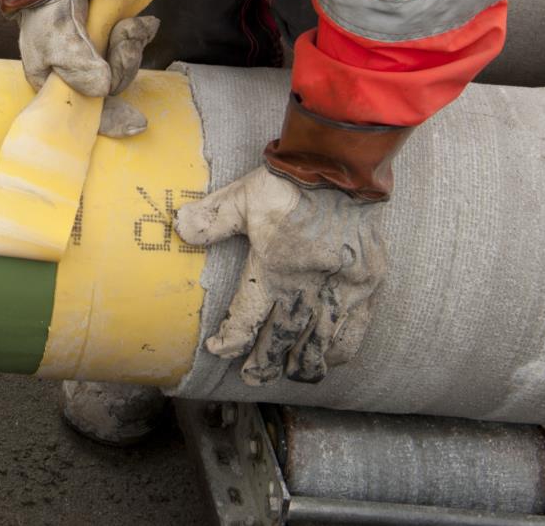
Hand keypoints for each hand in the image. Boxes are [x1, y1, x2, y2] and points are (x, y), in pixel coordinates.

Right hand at [17, 0, 157, 134]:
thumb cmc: (48, 11)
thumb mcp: (58, 43)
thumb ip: (79, 70)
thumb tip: (103, 90)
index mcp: (55, 83)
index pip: (84, 113)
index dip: (111, 121)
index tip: (137, 124)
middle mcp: (75, 73)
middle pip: (111, 85)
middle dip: (123, 64)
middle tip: (125, 42)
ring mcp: (93, 54)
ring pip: (123, 65)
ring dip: (131, 44)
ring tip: (131, 24)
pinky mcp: (107, 35)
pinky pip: (131, 45)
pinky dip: (139, 33)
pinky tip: (144, 22)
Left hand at [175, 167, 387, 384]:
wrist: (340, 167)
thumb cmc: (287, 182)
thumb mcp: (241, 197)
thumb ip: (211, 219)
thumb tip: (178, 227)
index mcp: (271, 269)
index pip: (246, 320)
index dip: (230, 341)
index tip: (219, 349)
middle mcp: (305, 286)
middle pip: (281, 339)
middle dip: (264, 362)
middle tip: (252, 377)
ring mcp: (339, 288)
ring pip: (318, 342)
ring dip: (301, 364)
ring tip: (289, 375)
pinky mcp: (367, 283)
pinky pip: (356, 327)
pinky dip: (341, 348)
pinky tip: (331, 358)